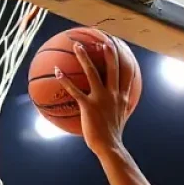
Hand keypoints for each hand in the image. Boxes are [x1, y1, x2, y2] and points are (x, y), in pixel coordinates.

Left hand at [54, 38, 132, 155]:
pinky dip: (65, 80)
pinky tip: (57, 72)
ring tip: (77, 46)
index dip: (124, 59)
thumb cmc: (112, 135)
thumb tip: (120, 104)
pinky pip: (75, 90)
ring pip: (92, 73)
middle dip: (108, 52)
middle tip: (103, 39)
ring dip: (84, 58)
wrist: (109, 145)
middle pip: (112, 67)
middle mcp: (113, 94)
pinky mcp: (88, 106)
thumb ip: (121, 106)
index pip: (127, 73)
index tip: (119, 47)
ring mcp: (101, 98)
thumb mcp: (121, 117)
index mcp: (123, 96)